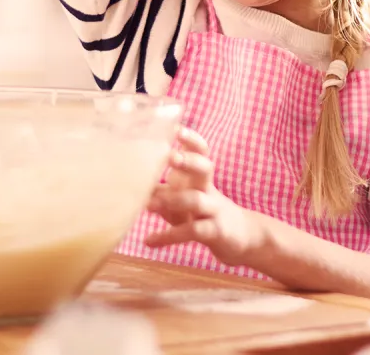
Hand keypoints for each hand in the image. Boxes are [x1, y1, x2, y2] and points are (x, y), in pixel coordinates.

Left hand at [144, 128, 267, 267]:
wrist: (240, 237)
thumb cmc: (203, 212)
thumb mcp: (183, 197)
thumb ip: (160, 189)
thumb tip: (129, 180)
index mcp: (201, 177)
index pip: (201, 151)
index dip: (191, 140)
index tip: (175, 129)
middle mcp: (208, 189)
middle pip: (205, 168)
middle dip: (188, 161)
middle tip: (170, 157)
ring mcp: (213, 210)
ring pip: (196, 200)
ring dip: (173, 200)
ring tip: (149, 205)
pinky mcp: (214, 232)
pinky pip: (191, 232)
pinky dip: (168, 236)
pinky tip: (149, 241)